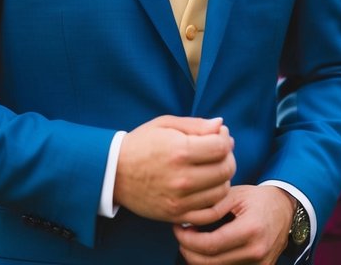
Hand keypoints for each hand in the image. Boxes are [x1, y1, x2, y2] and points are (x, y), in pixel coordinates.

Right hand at [113, 115, 235, 224]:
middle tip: (218, 152)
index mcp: (179, 151)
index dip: (225, 138)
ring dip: (223, 179)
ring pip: (222, 191)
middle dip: (227, 157)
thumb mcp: (165, 124)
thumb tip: (221, 125)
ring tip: (211, 170)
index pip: (222, 147)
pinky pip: (210, 214)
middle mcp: (182, 177)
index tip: (219, 136)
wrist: (113, 172)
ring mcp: (179, 199)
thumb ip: (196, 125)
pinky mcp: (176, 215)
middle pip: (226, 169)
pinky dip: (217, 203)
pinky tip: (210, 190)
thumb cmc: (140, 144)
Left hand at [173, 185, 293, 264]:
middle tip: (181, 236)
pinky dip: (214, 262)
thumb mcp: (235, 194)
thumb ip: (212, 207)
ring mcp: (260, 264)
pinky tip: (208, 249)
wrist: (284, 209)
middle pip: (210, 262)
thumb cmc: (259, 200)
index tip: (178, 229)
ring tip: (193, 241)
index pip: (210, 245)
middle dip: (188, 251)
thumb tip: (187, 220)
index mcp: (251, 230)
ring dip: (199, 258)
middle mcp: (256, 251)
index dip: (188, 239)